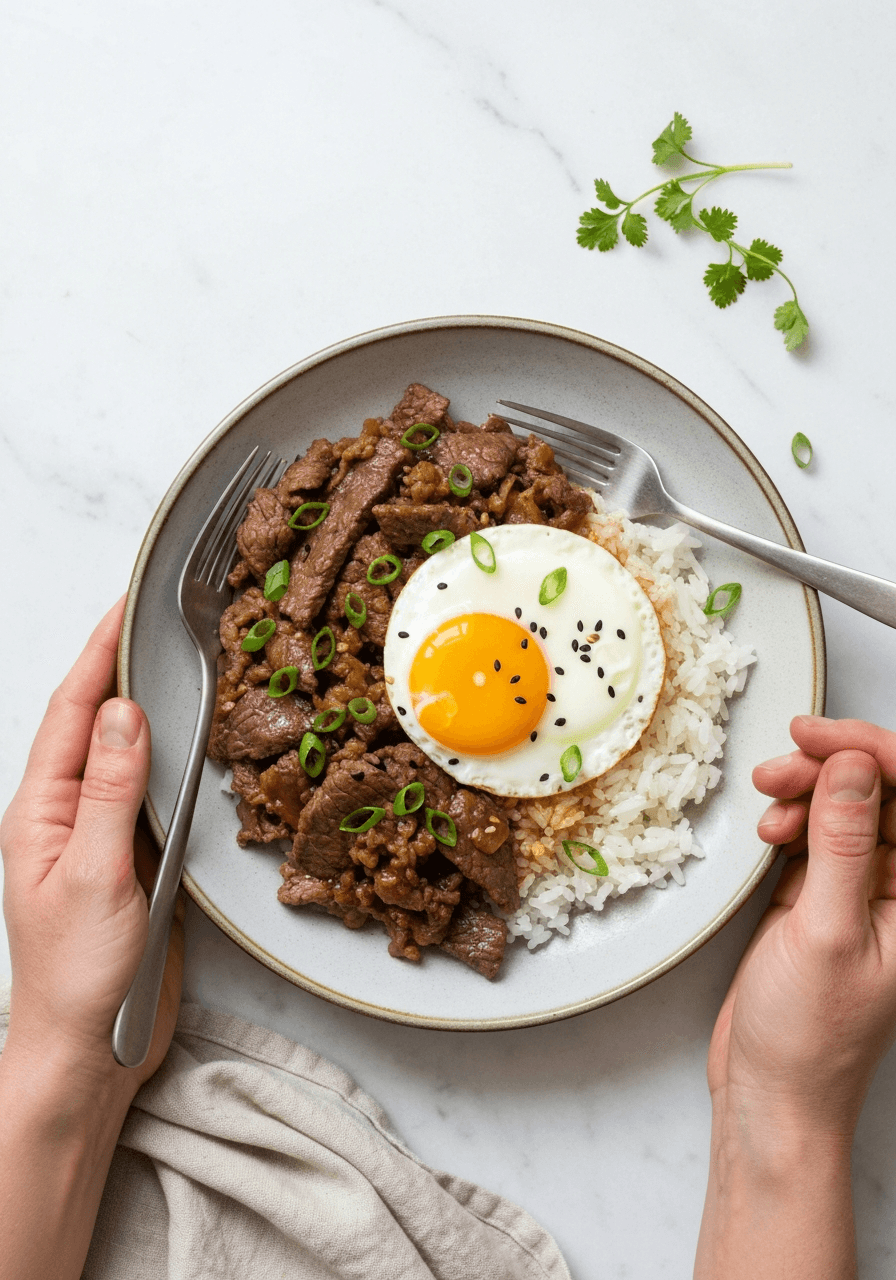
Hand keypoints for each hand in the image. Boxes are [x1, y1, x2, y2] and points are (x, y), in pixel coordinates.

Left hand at [1, 598, 182, 1095]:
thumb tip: (127, 713)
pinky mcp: (129, 858)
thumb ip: (112, 791)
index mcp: (40, 810)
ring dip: (147, 705)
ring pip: (124, 752)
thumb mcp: (94, 875)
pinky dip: (167, 756)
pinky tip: (187, 742)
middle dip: (121, 665)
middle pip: (94, 721)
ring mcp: (97, 835)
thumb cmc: (75, 976)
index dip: (99, 653)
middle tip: (158, 618)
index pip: (72, 711)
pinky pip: (148, 791)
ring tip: (175, 662)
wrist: (87, 1051)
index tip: (126, 605)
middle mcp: (65, 814)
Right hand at [708, 716, 895, 1140]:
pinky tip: (770, 833)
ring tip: (768, 804)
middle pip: (882, 794)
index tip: (820, 737)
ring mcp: (866, 893)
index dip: (873, 753)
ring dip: (806, 792)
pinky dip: (792, 822)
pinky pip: (818, 833)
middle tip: (782, 765)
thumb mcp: (825, 932)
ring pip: (847, 808)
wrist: (772, 1093)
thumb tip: (855, 768)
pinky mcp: (826, 898)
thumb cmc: (808, 1038)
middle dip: (832, 769)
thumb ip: (843, 844)